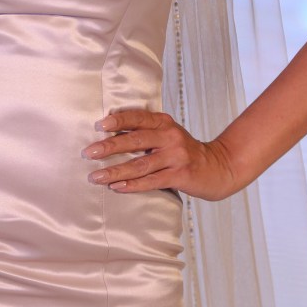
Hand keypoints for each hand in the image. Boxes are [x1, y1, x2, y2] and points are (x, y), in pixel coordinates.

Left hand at [82, 109, 236, 200]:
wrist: (217, 167)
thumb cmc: (184, 151)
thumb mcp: (168, 134)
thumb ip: (146, 131)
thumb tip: (109, 134)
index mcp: (164, 122)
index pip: (137, 118)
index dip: (117, 121)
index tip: (98, 125)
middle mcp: (170, 136)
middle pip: (135, 140)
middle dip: (109, 147)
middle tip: (88, 153)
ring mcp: (176, 156)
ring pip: (140, 164)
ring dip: (115, 171)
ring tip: (95, 176)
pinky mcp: (180, 175)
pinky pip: (151, 181)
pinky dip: (132, 185)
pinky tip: (116, 187)